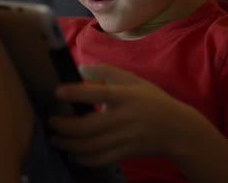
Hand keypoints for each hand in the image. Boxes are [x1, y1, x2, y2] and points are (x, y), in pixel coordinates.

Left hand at [50, 64, 202, 166]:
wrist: (177, 129)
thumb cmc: (152, 101)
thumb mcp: (134, 80)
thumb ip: (107, 72)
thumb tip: (81, 68)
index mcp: (125, 97)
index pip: (97, 93)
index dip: (75, 93)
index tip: (57, 91)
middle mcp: (123, 118)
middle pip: (87, 126)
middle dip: (63, 126)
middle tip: (50, 121)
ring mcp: (124, 138)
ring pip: (89, 146)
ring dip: (68, 144)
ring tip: (55, 139)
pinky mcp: (125, 153)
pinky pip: (99, 159)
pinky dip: (81, 159)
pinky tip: (72, 154)